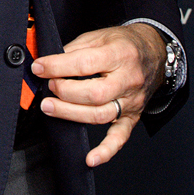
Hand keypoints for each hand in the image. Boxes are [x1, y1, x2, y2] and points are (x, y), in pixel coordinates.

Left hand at [34, 23, 165, 166]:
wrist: (154, 52)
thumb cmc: (124, 43)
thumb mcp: (100, 36)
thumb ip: (75, 48)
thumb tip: (49, 62)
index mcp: (119, 54)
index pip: (85, 63)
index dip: (57, 66)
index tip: (39, 68)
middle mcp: (127, 79)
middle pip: (94, 93)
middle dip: (64, 92)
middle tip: (48, 87)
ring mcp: (131, 101)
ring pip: (101, 115)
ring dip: (71, 114)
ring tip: (50, 107)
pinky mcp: (132, 117)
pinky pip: (120, 137)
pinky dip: (106, 151)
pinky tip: (91, 158)